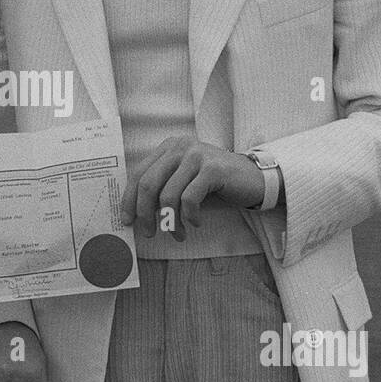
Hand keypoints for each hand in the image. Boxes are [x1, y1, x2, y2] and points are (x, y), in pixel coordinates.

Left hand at [120, 141, 263, 240]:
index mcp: (168, 147)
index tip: (128, 220)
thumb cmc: (214, 183)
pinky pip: (190, 199)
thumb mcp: (184, 179)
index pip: (138, 173)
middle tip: (149, 233)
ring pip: (168, 195)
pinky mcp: (212, 169)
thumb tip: (137, 213)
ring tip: (178, 234)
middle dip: (145, 213)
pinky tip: (196, 222)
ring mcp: (196, 155)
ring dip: (171, 222)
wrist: (252, 178)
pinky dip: (190, 216)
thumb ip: (163, 186)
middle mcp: (180, 147)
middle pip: (148, 184)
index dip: (129, 199)